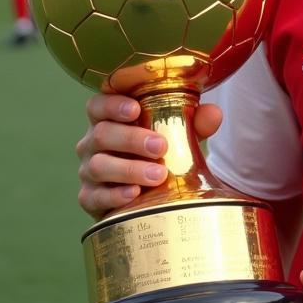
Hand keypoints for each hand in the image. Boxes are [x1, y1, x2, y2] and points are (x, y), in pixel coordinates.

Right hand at [75, 94, 222, 219]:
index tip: (136, 109)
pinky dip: (114, 195)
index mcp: (109, 118)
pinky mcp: (90, 197)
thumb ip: (196, 121)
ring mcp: (88, 170)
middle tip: (161, 147)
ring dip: (128, 169)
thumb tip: (214, 114)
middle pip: (102, 134)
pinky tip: (134, 194)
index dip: (113, 105)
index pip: (99, 105)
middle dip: (132, 139)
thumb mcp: (179, 133)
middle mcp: (93, 142)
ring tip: (157, 175)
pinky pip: (93, 196)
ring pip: (98, 166)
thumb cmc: (161, 151)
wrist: (151, 191)